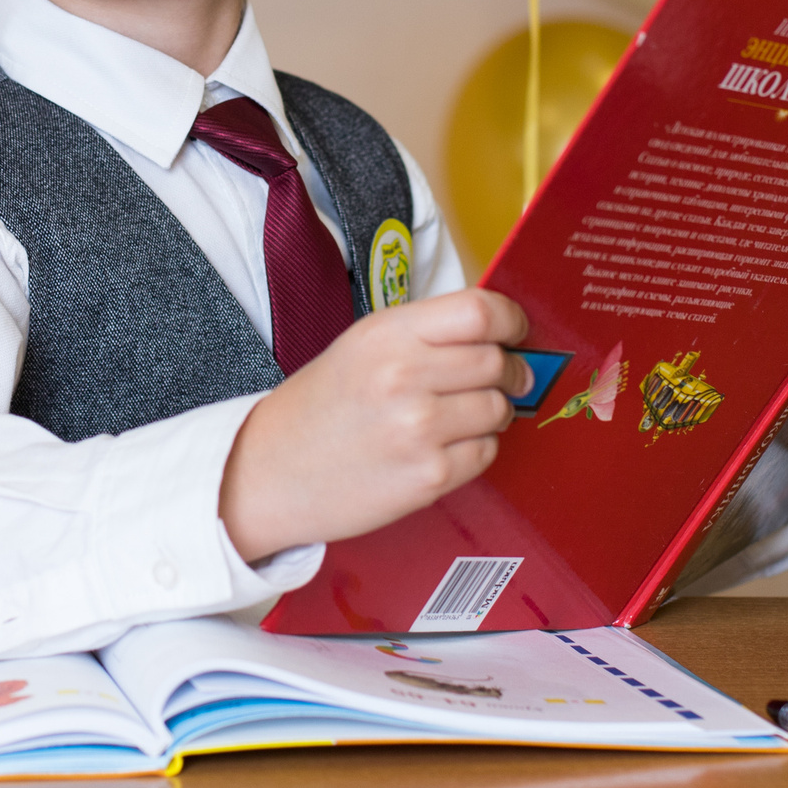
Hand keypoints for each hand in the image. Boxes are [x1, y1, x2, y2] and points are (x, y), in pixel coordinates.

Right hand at [219, 290, 531, 562]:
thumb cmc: (322, 405)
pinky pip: (487, 453)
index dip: (511, 320)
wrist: (271, 471)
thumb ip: (427, 333)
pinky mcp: (428, 477)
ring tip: (459, 416)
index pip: (480, 310)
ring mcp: (418, 429)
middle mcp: (404, 376)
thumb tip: (502, 334)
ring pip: (499, 409)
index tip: (515, 331)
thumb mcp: (363, 345)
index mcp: (388, 333)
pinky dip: (476, 449)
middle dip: (508, 370)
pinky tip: (442, 447)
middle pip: (497, 361)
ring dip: (493, 412)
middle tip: (500, 378)